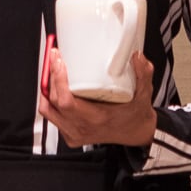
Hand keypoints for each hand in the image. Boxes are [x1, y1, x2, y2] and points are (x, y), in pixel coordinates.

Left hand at [39, 49, 156, 147]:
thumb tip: (137, 56)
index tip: (59, 62)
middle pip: (53, 102)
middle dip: (51, 76)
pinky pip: (51, 116)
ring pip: (47, 110)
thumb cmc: (135, 115)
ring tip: (52, 69)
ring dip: (47, 88)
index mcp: (96, 118)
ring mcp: (73, 132)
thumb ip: (143, 74)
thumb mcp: (144, 94)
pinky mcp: (69, 134)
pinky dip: (49, 99)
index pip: (66, 102)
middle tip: (55, 58)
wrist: (135, 133)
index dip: (58, 80)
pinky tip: (54, 85)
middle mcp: (81, 127)